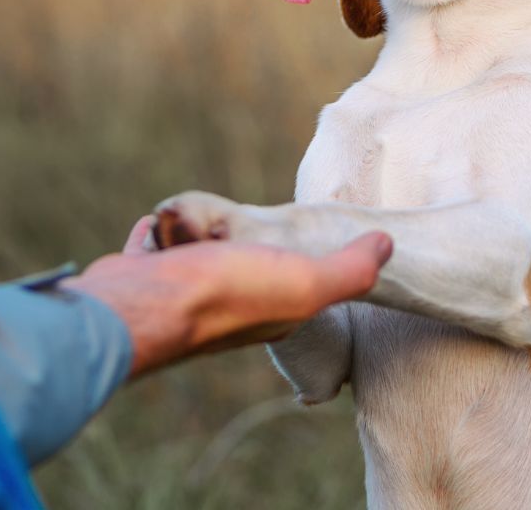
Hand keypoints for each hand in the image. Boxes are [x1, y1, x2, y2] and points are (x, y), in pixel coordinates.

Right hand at [61, 216, 391, 376]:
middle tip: (236, 223)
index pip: (292, 281)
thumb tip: (388, 245)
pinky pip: (152, 248)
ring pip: (194, 252)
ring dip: (195, 232)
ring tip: (196, 219)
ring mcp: (179, 291)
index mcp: (269, 311)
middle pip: (237, 262)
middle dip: (237, 239)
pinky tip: (157, 224)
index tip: (300, 235)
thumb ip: (350, 270)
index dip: (298, 258)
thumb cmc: (225, 293)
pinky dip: (155, 235)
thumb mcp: (305, 282)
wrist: (142, 304)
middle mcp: (224, 306)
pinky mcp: (142, 276)